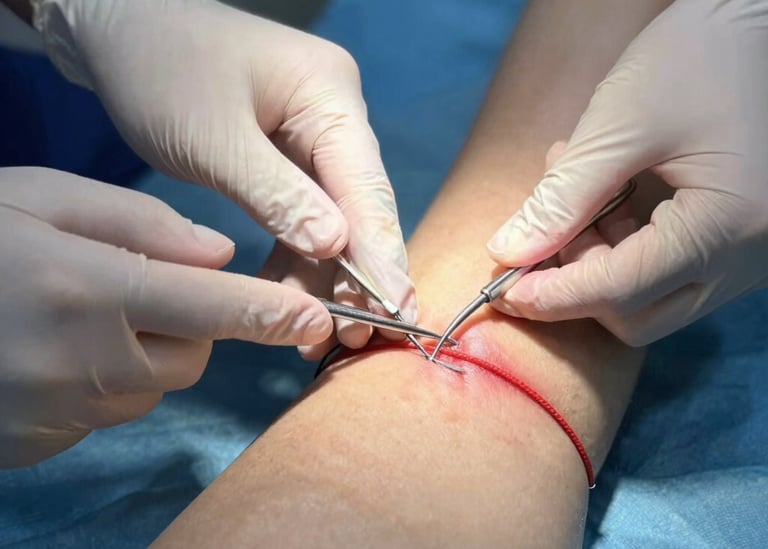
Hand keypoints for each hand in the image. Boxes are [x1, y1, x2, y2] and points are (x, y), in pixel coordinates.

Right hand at [0, 167, 332, 466]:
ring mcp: (58, 413)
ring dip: (146, 355)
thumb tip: (218, 256)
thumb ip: (140, 224)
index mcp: (89, 290)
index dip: (270, 315)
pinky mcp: (36, 444)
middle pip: (191, 357)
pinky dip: (104, 385)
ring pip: (152, 389)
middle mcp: (82, 362)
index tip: (315, 320)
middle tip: (143, 290)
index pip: (213, 308)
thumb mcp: (42, 197)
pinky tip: (55, 352)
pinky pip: (105, 415)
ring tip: (85, 317)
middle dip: (190, 326)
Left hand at [30, 0, 415, 342]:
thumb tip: (336, 249)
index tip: (398, 312)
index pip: (368, 186)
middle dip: (356, 275)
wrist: (118, 29)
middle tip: (355, 338)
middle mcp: (334, 118)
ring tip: (314, 336)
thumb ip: (277, 196)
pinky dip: (294, 258)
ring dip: (322, 276)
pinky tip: (287, 297)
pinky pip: (302, 216)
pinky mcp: (286, 158)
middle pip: (359, 207)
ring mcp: (312, 138)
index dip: (382, 255)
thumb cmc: (160, 70)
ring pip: (332, 219)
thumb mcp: (214, 140)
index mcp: (330, 97)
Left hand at [486, 0, 767, 345]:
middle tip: (546, 229)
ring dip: (597, 265)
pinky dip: (625, 252)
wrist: (763, 22)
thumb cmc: (700, 57)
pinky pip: (671, 275)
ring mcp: (749, 256)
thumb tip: (507, 252)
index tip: (502, 290)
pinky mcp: (739, 244)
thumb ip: (561, 196)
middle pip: (637, 315)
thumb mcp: (620, 124)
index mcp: (726, 227)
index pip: (622, 292)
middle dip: (576, 283)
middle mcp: (748, 258)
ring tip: (574, 193)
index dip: (554, 296)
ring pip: (652, 302)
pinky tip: (604, 199)